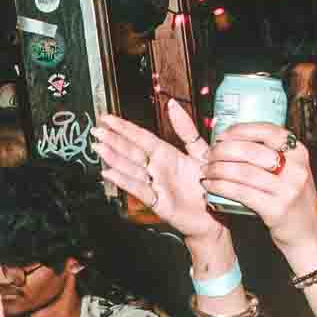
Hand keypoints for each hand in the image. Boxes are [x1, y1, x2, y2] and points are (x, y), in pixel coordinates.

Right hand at [93, 106, 223, 240]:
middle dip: (113, 141)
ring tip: (99, 148)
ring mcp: (156, 184)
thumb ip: (185, 128)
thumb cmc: (211, 184)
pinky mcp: (158, 202)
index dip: (124, 128)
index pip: (141, 137)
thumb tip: (172, 104)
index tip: (108, 119)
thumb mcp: (201, 150)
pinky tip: (110, 173)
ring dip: (113, 159)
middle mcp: (159, 168)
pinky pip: (139, 189)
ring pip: (131, 169)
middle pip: (132, 152)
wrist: (220, 212)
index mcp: (168, 154)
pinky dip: (124, 181)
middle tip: (96, 132)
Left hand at [202, 122, 316, 268]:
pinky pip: (241, 193)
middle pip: (251, 150)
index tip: (222, 135)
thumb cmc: (292, 199)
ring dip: (218, 169)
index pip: (268, 131)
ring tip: (206, 171)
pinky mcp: (276, 209)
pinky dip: (221, 187)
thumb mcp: (292, 171)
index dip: (241, 130)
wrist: (308, 233)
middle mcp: (296, 168)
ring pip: (243, 172)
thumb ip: (272, 155)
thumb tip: (235, 138)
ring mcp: (287, 189)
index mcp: (299, 153)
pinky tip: (211, 186)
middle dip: (223, 151)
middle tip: (209, 155)